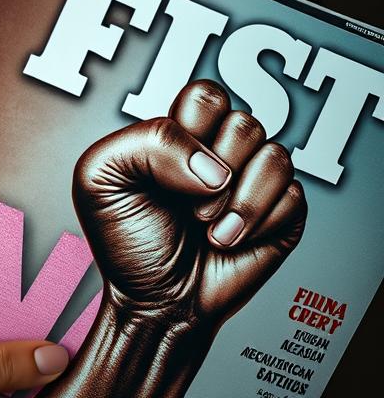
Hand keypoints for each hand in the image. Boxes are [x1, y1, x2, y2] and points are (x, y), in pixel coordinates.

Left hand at [73, 79, 305, 328]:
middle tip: (189, 207)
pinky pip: (294, 196)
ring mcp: (253, 180)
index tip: (166, 168)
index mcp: (180, 132)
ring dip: (238, 203)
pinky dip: (260, 223)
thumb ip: (149, 142)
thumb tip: (213, 167)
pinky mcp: (282, 214)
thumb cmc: (123, 236)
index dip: (193, 127)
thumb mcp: (102, 175)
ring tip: (208, 229)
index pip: (207, 95)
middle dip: (214, 172)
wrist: (152, 302)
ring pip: (276, 155)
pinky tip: (232, 241)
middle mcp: (220, 150)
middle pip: (244, 123)